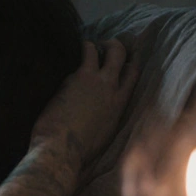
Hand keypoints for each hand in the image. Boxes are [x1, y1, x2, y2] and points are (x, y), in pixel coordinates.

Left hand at [30, 38, 139, 172]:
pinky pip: (85, 52)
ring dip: (95, 45)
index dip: (130, 64)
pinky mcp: (79, 76)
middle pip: (122, 58)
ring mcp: (97, 81)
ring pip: (105, 50)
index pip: (133, 76)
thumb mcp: (104, 134)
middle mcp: (113, 90)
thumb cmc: (80, 150)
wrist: (63, 150)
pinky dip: (80, 47)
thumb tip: (104, 114)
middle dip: (116, 47)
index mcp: (120, 106)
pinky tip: (69, 48)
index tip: (125, 58)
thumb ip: (107, 117)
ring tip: (86, 45)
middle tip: (107, 45)